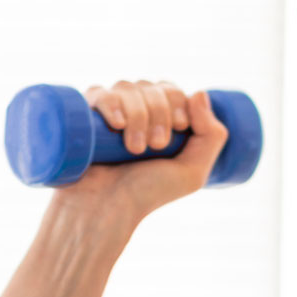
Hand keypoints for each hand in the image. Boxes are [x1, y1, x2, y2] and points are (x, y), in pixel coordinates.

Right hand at [55, 79, 228, 222]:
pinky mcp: (85, 117)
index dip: (178, 102)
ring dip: (138, 115)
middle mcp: (135, 112)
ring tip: (134, 149)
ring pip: (128, 88)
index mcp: (160, 120)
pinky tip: (117, 124)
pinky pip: (98, 92)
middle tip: (156, 146)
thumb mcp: (192, 172)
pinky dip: (111, 103)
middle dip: (159, 112)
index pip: (171, 90)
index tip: (179, 128)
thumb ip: (211, 136)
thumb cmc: (147, 194)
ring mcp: (109, 112)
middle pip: (152, 87)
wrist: (106, 209)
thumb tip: (200, 92)